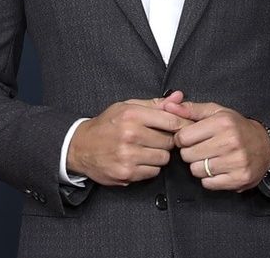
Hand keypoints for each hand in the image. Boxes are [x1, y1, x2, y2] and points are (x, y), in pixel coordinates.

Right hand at [67, 91, 191, 185]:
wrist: (81, 147)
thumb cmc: (107, 124)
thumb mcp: (127, 106)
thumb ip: (155, 103)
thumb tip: (179, 97)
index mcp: (132, 115)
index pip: (171, 120)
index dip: (183, 125)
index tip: (188, 127)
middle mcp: (130, 135)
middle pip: (169, 141)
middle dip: (168, 140)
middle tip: (158, 138)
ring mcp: (128, 156)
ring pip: (163, 158)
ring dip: (159, 155)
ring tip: (147, 149)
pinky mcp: (126, 173)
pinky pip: (153, 172)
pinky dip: (150, 167)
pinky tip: (139, 159)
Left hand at [163, 100, 269, 191]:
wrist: (265, 146)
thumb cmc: (236, 127)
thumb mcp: (216, 112)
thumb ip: (191, 109)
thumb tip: (168, 104)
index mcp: (222, 123)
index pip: (183, 137)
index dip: (182, 139)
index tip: (189, 138)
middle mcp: (230, 142)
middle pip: (188, 155)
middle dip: (190, 152)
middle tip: (201, 148)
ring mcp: (235, 162)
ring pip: (196, 170)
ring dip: (198, 166)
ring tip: (209, 158)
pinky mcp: (238, 179)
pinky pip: (208, 183)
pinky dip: (209, 179)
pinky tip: (217, 169)